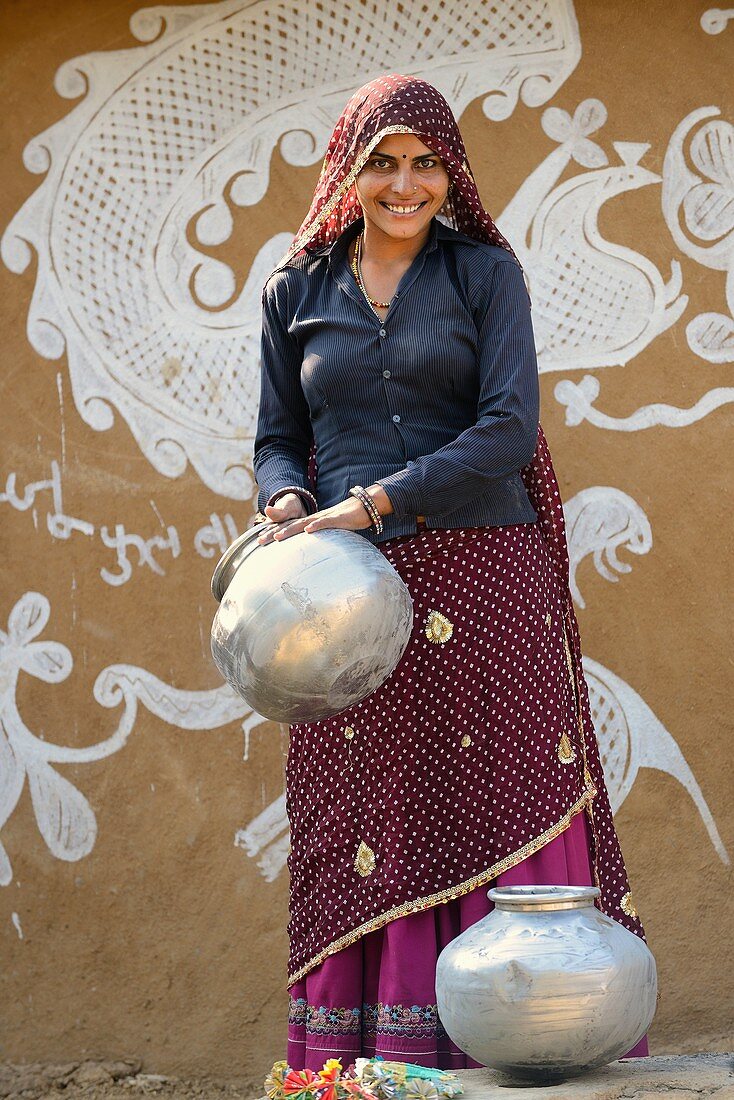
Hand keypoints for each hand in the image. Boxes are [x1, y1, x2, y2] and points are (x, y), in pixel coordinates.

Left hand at [256, 493, 372, 544]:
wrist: (364, 506)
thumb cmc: (347, 520)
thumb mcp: (330, 532)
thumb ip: (320, 540)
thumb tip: (311, 553)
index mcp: (311, 523)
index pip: (289, 527)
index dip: (274, 532)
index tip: (260, 541)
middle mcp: (314, 519)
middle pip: (291, 525)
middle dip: (274, 532)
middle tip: (259, 541)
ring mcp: (324, 518)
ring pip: (304, 523)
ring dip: (290, 530)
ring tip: (277, 536)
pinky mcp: (337, 519)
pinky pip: (325, 522)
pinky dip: (316, 526)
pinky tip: (307, 531)